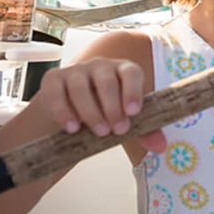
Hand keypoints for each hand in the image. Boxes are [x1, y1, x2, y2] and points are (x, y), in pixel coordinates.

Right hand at [32, 58, 165, 152]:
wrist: (71, 109)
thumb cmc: (107, 111)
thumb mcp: (126, 119)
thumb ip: (145, 131)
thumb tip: (160, 147)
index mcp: (123, 71)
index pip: (131, 73)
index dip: (133, 91)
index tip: (134, 113)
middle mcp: (100, 66)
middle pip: (106, 82)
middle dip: (113, 108)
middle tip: (118, 131)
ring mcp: (75, 70)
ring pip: (80, 87)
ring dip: (91, 112)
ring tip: (100, 133)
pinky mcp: (53, 79)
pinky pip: (56, 93)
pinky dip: (63, 111)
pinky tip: (72, 128)